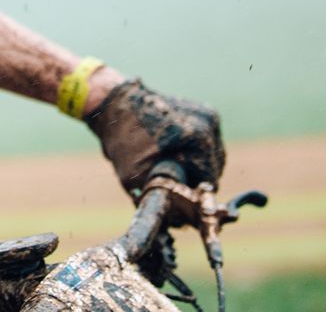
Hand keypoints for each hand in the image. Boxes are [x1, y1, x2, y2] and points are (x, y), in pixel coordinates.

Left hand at [84, 79, 224, 190]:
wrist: (112, 102)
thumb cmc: (122, 138)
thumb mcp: (136, 177)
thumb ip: (160, 202)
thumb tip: (180, 224)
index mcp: (199, 138)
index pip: (209, 182)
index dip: (194, 197)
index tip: (179, 201)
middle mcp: (208, 124)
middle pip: (213, 169)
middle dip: (194, 181)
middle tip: (171, 186)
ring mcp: (206, 115)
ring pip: (211, 156)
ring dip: (194, 167)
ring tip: (169, 167)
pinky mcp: (201, 111)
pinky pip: (205, 143)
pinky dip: (192, 152)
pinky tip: (172, 152)